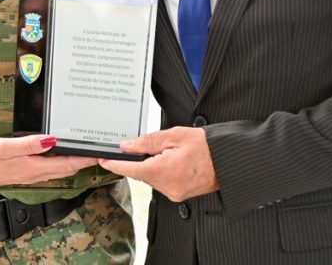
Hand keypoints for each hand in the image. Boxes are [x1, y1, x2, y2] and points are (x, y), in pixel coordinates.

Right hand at [0, 135, 97, 188]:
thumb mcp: (4, 147)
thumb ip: (28, 144)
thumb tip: (51, 140)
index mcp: (33, 168)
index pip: (66, 164)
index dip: (84, 159)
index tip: (98, 153)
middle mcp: (34, 174)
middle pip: (66, 169)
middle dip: (83, 161)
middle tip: (98, 151)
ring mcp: (30, 174)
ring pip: (58, 170)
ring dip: (73, 162)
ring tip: (85, 152)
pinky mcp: (24, 172)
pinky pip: (49, 168)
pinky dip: (60, 162)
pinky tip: (61, 154)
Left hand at [98, 127, 218, 201]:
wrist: (228, 161)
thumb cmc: (207, 146)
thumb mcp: (174, 135)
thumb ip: (147, 141)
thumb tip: (127, 146)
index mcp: (165, 171)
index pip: (131, 169)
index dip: (115, 164)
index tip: (103, 160)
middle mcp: (168, 187)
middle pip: (141, 174)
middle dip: (140, 160)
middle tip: (151, 146)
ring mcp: (174, 194)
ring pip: (151, 179)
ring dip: (152, 166)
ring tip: (169, 152)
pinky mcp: (179, 196)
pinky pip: (161, 183)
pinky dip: (161, 172)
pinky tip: (172, 162)